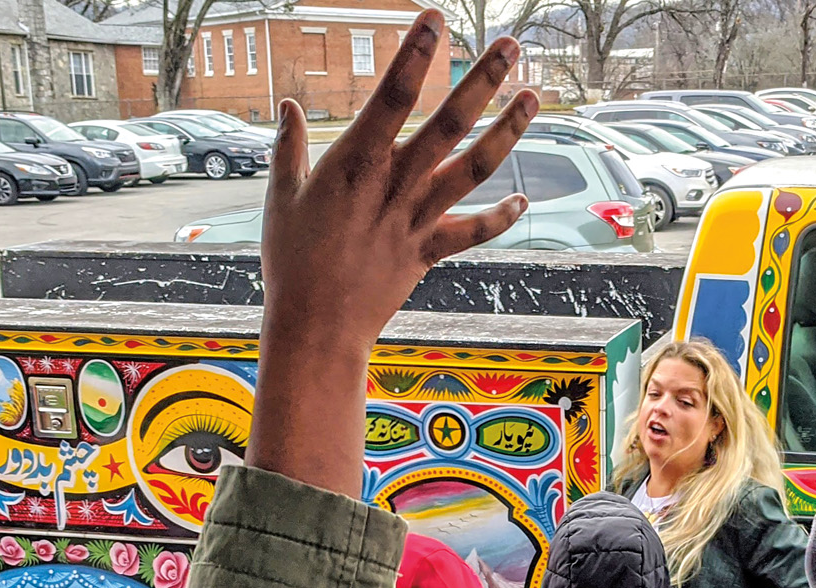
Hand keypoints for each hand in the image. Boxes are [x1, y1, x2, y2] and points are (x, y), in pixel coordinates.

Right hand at [249, 11, 535, 496]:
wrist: (315, 329)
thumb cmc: (290, 263)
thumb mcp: (281, 199)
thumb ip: (288, 149)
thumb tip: (287, 106)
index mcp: (355, 164)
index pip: (392, 97)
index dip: (415, 55)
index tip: (435, 19)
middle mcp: (394, 186)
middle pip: (448, 123)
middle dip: (482, 80)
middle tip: (510, 45)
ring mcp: (415, 219)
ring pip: (472, 168)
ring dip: (507, 131)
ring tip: (534, 98)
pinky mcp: (427, 252)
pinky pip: (472, 232)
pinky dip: (499, 218)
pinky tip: (521, 199)